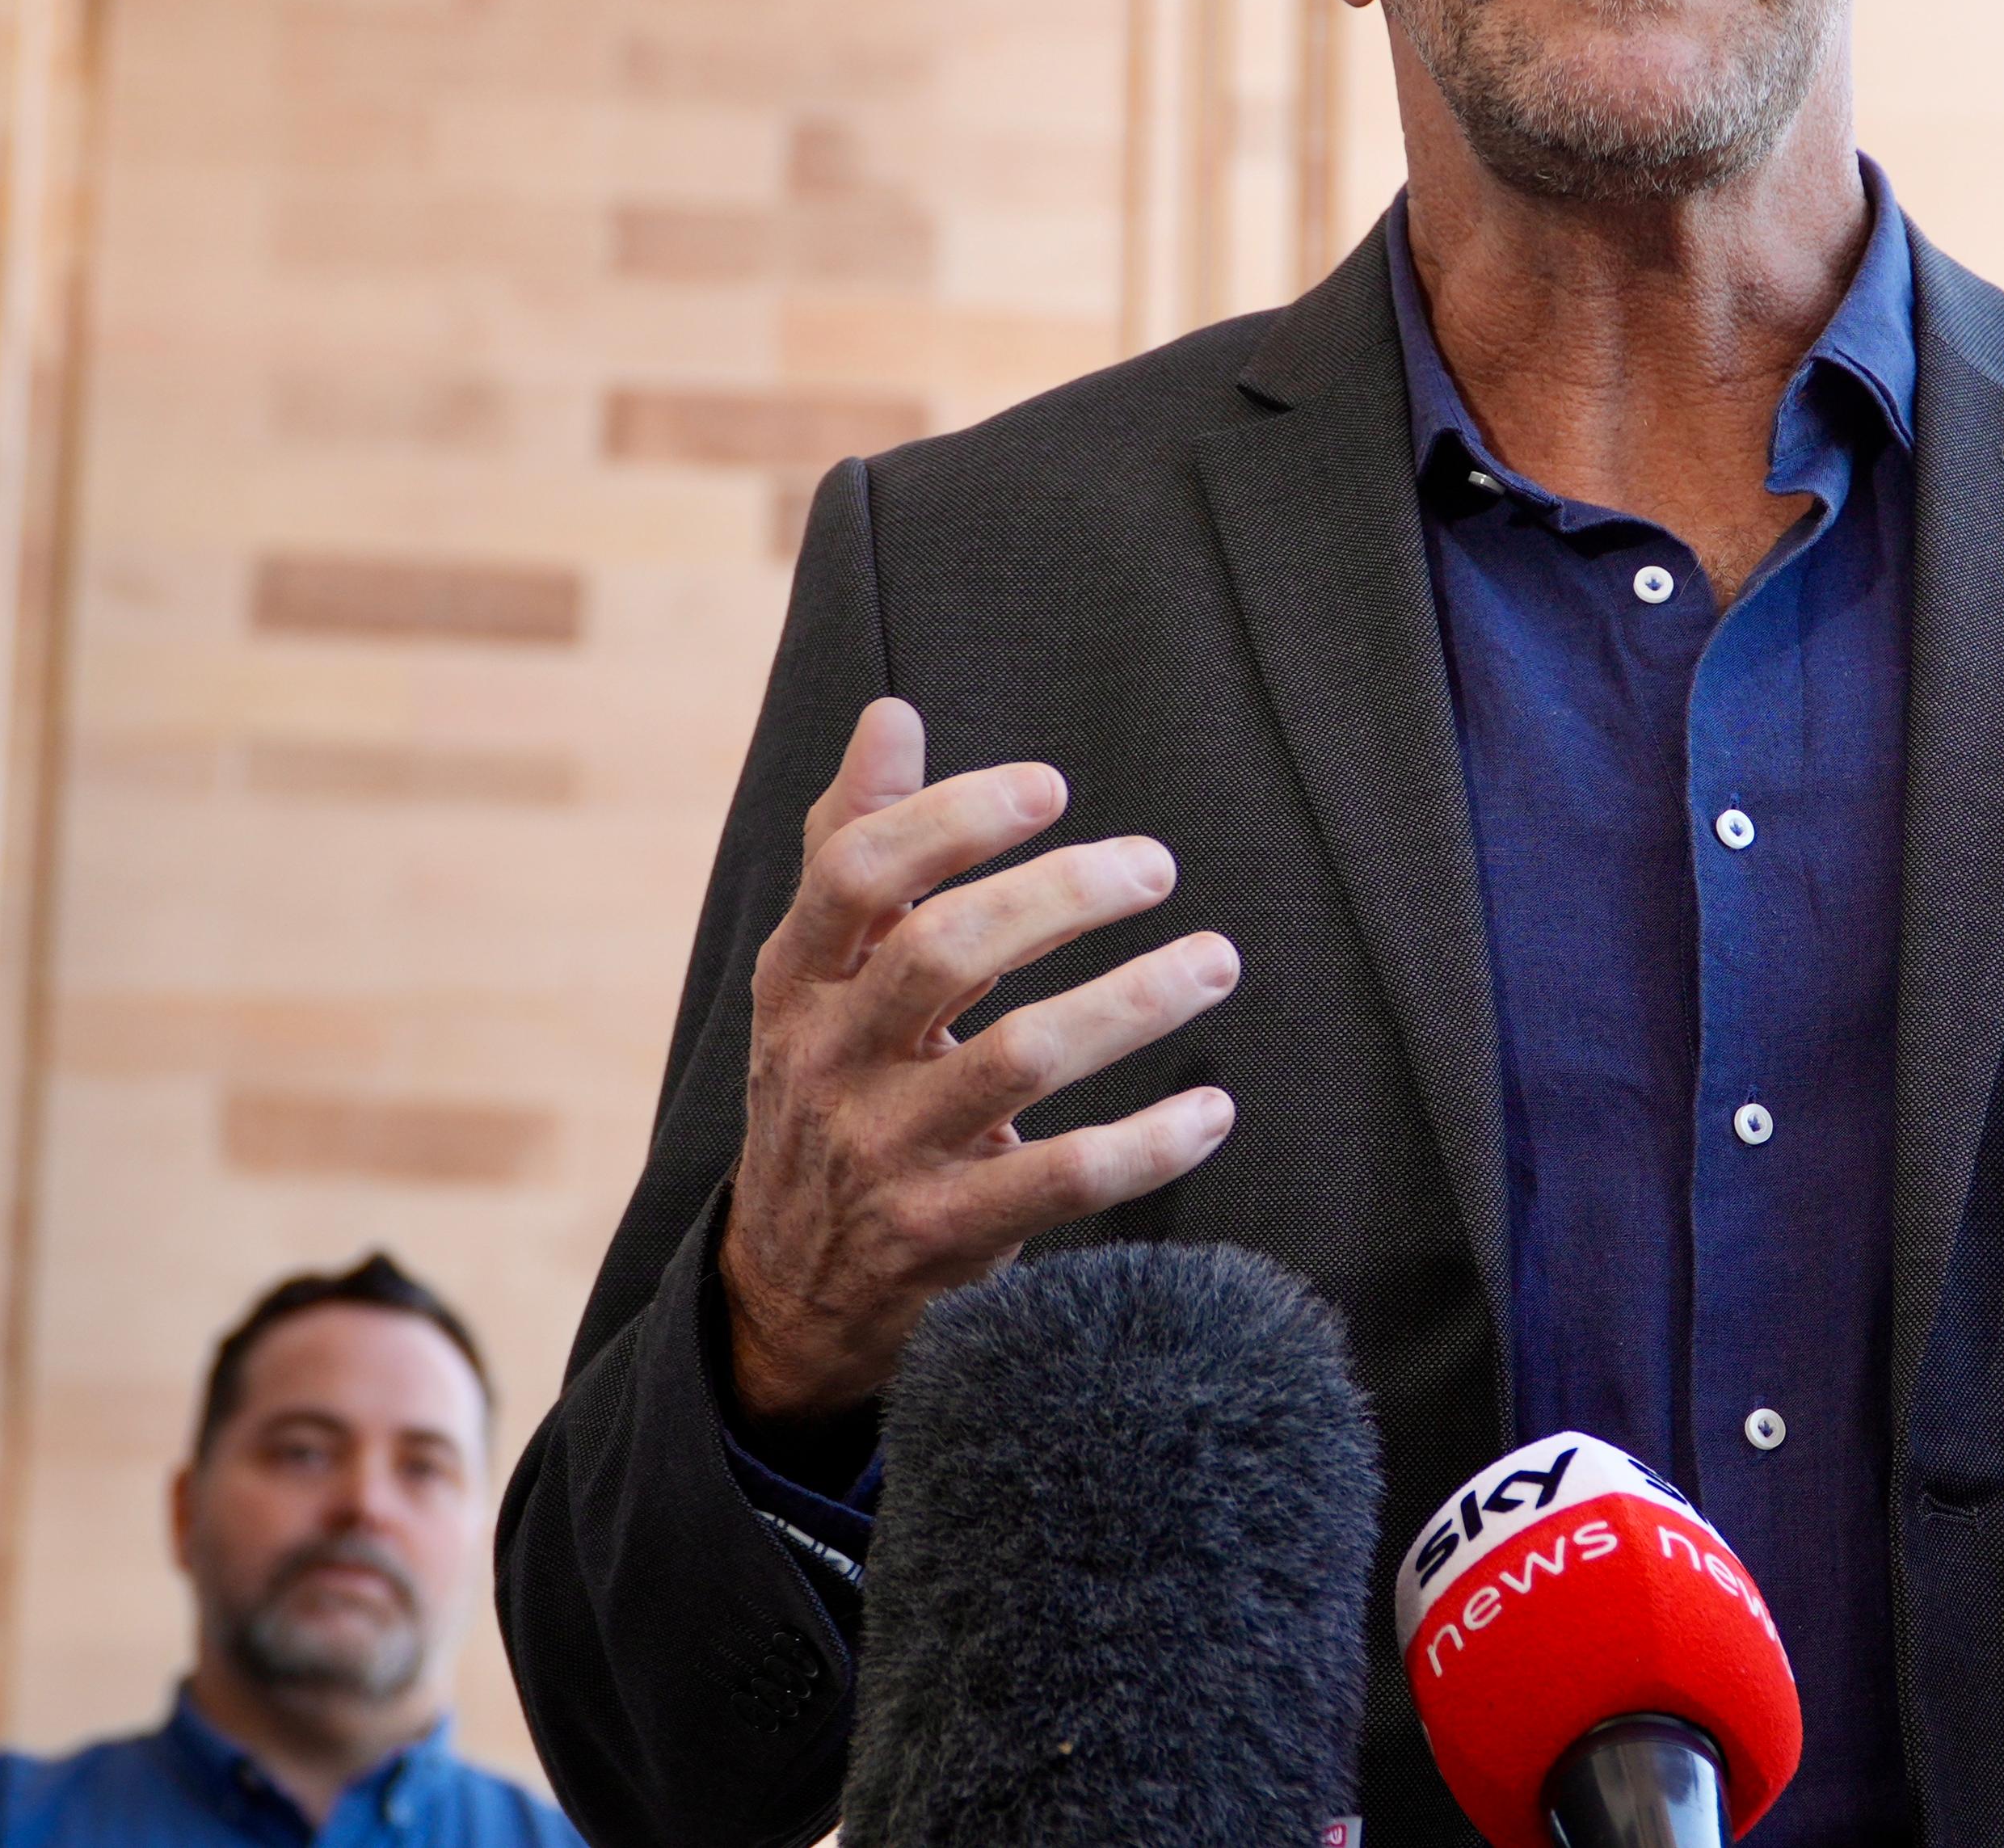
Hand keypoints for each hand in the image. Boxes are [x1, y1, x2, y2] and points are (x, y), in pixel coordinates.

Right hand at [721, 698, 1241, 1421]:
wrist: (788, 1290)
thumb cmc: (832, 1085)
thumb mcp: (819, 976)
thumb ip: (859, 842)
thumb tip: (889, 713)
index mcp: (797, 982)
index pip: (857, 874)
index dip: (953, 819)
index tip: (1051, 787)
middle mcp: (828, 1062)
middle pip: (945, 951)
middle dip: (1062, 895)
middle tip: (1155, 864)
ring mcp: (885, 1155)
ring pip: (1020, 1059)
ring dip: (1133, 1001)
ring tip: (1215, 960)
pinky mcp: (945, 1237)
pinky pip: (1065, 1179)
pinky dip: (1150, 1142)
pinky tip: (1212, 1108)